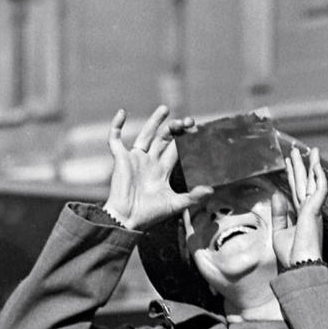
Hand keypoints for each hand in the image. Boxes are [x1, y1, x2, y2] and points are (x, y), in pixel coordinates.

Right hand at [101, 106, 205, 230]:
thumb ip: (193, 196)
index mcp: (162, 171)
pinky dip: (117, 125)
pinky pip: (115, 138)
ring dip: (154, 121)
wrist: (128, 219)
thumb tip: (212, 189)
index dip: (185, 140)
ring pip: (146, 134)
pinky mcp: (121, 159)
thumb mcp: (175, 204)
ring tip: (165, 109)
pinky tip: (122, 112)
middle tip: (186, 120)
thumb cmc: (150, 214)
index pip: (176, 150)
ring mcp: (135, 159)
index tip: (195, 130)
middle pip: (163, 139)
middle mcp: (149, 162)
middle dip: (174, 129)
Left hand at [274, 143, 327, 267]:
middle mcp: (309, 211)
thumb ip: (279, 214)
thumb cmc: (291, 255)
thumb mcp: (280, 232)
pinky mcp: (315, 210)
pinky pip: (319, 188)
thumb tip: (277, 195)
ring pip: (312, 182)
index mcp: (302, 216)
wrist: (300, 266)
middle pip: (303, 183)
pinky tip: (315, 164)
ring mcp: (313, 210)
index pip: (296, 192)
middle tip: (297, 150)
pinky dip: (319, 176)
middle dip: (300, 166)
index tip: (288, 163)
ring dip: (310, 165)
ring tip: (308, 150)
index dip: (292, 176)